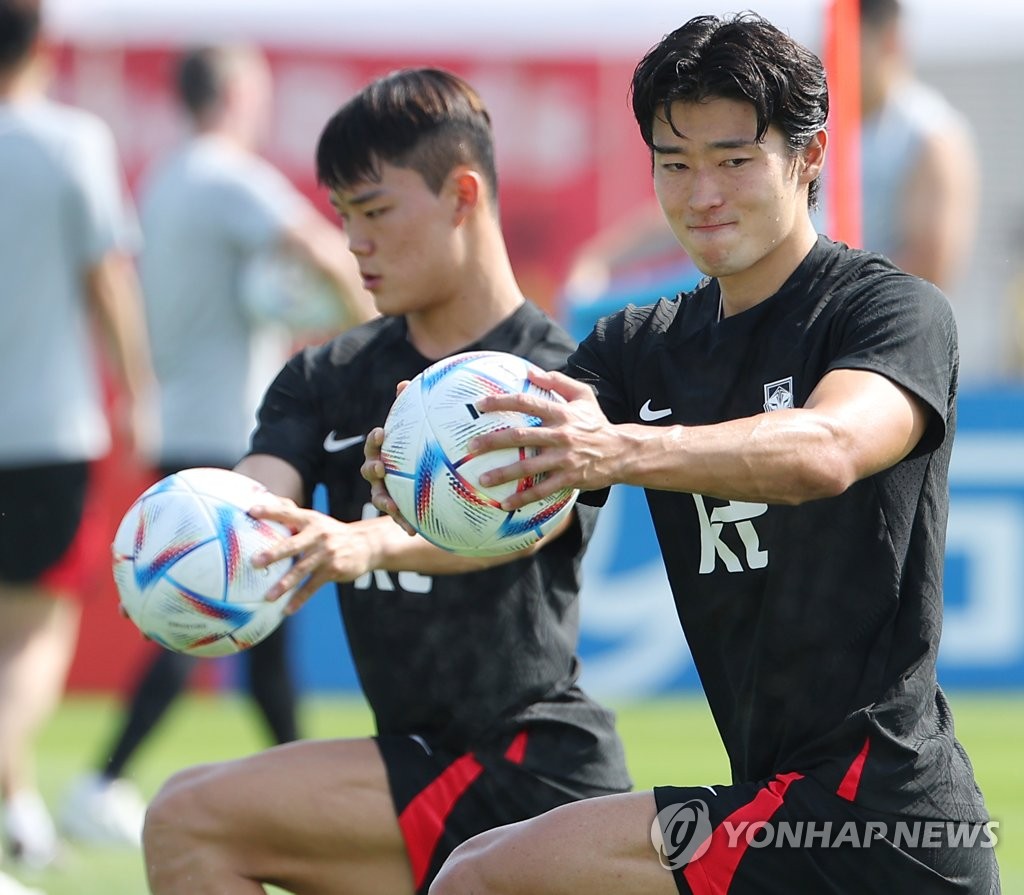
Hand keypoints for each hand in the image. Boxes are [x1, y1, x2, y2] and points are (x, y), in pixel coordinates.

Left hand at [248, 499, 374, 613]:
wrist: (366, 544)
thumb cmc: (331, 533)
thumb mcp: (316, 520)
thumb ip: (292, 514)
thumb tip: (265, 502)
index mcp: (310, 520)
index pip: (288, 513)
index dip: (270, 511)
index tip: (251, 511)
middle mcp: (318, 535)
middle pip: (293, 545)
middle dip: (274, 554)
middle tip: (255, 562)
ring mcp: (327, 553)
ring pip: (302, 570)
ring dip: (285, 584)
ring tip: (269, 596)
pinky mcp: (334, 570)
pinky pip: (313, 586)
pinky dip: (300, 599)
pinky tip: (287, 609)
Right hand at [360, 381, 417, 535]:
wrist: (426, 479)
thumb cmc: (417, 449)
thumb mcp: (415, 431)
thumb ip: (410, 409)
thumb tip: (403, 383)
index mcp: (383, 453)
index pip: (373, 445)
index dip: (374, 440)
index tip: (381, 433)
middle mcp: (380, 473)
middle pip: (369, 471)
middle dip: (373, 469)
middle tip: (381, 467)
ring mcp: (386, 492)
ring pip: (379, 498)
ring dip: (384, 501)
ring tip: (392, 506)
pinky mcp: (398, 510)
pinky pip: (398, 518)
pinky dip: (404, 523)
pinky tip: (414, 531)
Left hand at [471, 369, 617, 507]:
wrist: (621, 452)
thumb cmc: (596, 423)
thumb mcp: (584, 396)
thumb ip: (558, 381)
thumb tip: (530, 371)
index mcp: (561, 413)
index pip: (527, 402)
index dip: (502, 401)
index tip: (480, 405)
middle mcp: (560, 435)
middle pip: (520, 436)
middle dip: (493, 441)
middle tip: (471, 446)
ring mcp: (564, 459)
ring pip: (528, 467)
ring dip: (503, 473)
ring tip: (482, 479)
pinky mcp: (569, 478)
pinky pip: (541, 490)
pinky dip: (522, 497)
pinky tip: (504, 503)